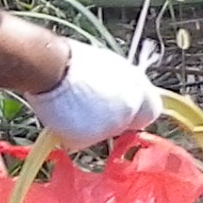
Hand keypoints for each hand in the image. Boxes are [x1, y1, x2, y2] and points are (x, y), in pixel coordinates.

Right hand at [26, 40, 161, 147]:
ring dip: (88, 127)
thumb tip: (115, 94)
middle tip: (89, 111)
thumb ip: (119, 85)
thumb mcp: (108, 67)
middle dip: (109, 122)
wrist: (52, 66)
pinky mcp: (91, 136)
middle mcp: (129, 107)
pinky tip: (60, 116)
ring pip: (100, 135)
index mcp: (138, 87)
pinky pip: (79, 141)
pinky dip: (69, 135)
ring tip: (70, 107)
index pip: (150, 111)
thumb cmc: (74, 60)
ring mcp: (112, 124)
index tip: (120, 112)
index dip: (134, 114)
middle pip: (123, 126)